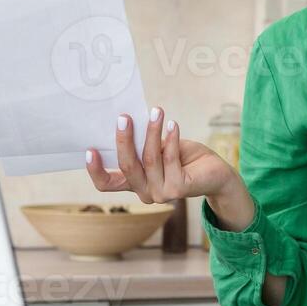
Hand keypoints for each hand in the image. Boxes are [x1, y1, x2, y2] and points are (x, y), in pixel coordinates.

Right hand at [85, 107, 240, 206]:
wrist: (216, 173)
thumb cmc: (184, 157)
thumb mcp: (158, 148)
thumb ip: (142, 144)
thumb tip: (125, 119)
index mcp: (135, 183)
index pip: (107, 184)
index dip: (95, 170)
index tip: (90, 149)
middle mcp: (145, 192)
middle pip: (127, 166)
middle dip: (124, 139)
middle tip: (124, 116)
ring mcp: (161, 194)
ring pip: (149, 158)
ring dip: (152, 132)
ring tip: (157, 111)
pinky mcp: (178, 189)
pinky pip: (170, 159)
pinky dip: (170, 139)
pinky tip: (173, 125)